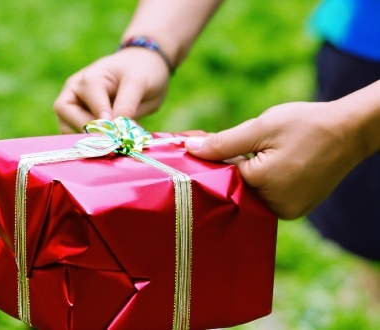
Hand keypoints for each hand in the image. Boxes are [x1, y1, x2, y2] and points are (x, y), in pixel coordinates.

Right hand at [53, 47, 169, 132]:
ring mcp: (73, 106)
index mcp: (88, 80)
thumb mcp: (139, 83)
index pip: (92, 110)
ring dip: (89, 141)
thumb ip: (126, 105)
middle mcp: (74, 92)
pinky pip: (77, 136)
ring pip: (68, 132)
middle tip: (115, 142)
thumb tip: (115, 129)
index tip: (119, 136)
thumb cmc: (141, 70)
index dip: (105, 125)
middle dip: (91, 134)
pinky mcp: (77, 119)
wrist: (143, 65)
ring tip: (114, 141)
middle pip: (68, 122)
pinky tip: (112, 141)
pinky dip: (92, 142)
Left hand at [184, 101, 365, 218]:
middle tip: (241, 146)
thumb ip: (223, 143)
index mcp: (262, 186)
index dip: (212, 160)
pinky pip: (267, 197)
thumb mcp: (260, 128)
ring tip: (263, 152)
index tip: (203, 146)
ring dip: (248, 174)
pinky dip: (264, 181)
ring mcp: (287, 211)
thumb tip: (189, 149)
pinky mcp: (296, 209)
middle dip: (231, 167)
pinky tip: (272, 162)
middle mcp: (274, 207)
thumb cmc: (305, 125)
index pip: (221, 178)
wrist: (349, 130)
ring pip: (251, 193)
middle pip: (236, 188)